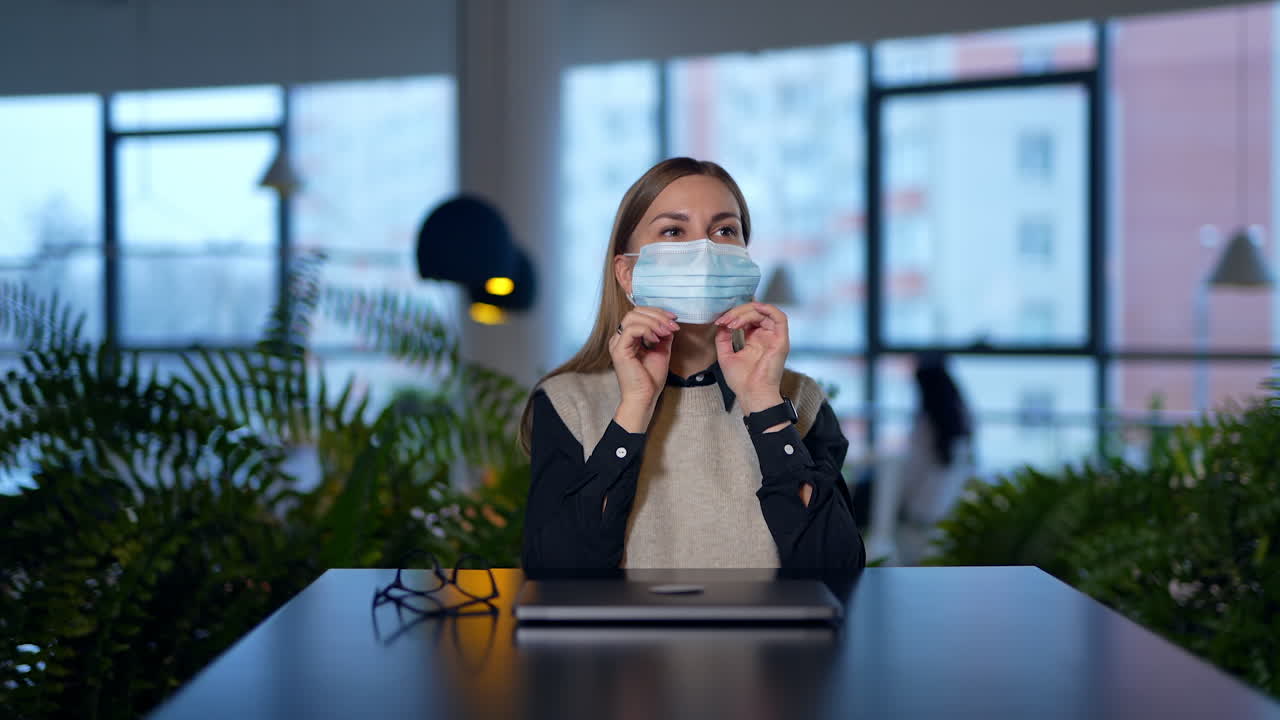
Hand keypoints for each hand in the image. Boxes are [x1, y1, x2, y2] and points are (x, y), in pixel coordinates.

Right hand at [609, 307, 677, 430]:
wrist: (644, 398)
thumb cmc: (650, 380)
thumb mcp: (661, 351)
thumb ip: (663, 336)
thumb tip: (668, 323)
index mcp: (628, 338)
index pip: (639, 314)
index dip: (657, 313)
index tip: (673, 319)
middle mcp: (620, 338)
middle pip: (635, 312)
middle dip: (657, 314)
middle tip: (672, 324)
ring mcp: (617, 343)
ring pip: (632, 317)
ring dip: (654, 321)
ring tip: (666, 331)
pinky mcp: (619, 349)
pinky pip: (632, 329)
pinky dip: (647, 330)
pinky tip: (656, 339)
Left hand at [714, 302, 788, 413]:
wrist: (752, 394)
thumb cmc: (742, 381)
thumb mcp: (726, 355)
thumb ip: (723, 338)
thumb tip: (721, 324)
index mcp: (754, 340)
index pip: (747, 318)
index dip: (733, 315)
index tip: (719, 321)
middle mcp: (765, 336)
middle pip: (754, 313)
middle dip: (737, 312)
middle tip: (724, 320)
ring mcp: (774, 337)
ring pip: (764, 312)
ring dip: (746, 312)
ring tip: (733, 322)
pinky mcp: (781, 340)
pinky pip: (780, 317)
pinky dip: (768, 309)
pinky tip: (754, 308)